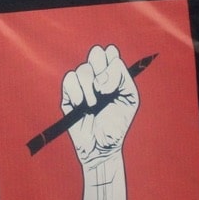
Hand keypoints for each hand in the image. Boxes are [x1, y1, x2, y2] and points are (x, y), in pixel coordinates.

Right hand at [61, 44, 137, 167]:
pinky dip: (76, 93)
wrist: (102, 146)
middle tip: (104, 89)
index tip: (115, 82)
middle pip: (96, 52)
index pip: (110, 53)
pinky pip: (69, 80)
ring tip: (94, 105)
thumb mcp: (130, 98)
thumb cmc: (117, 124)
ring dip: (90, 88)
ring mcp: (82, 85)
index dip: (112, 62)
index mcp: (113, 74)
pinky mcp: (68, 94)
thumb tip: (100, 76)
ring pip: (83, 69)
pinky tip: (82, 105)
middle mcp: (97, 76)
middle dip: (101, 68)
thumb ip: (121, 78)